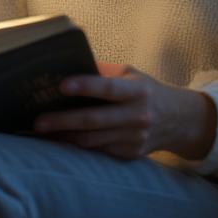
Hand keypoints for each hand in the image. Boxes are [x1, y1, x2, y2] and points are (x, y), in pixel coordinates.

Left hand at [32, 62, 217, 160]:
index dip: (85, 86)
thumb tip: (68, 63)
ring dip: (65, 137)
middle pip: (94, 120)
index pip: (108, 88)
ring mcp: (134, 138)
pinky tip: (61, 140)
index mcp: (137, 90)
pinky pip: (99, 150)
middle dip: (63, 121)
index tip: (61, 85)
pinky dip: (78, 145)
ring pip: (93, 140)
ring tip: (42, 132)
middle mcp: (137, 115)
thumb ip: (103, 71)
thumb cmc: (146, 90)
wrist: (180, 120)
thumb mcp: (131, 74)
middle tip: (38, 122)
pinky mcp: (131, 154)